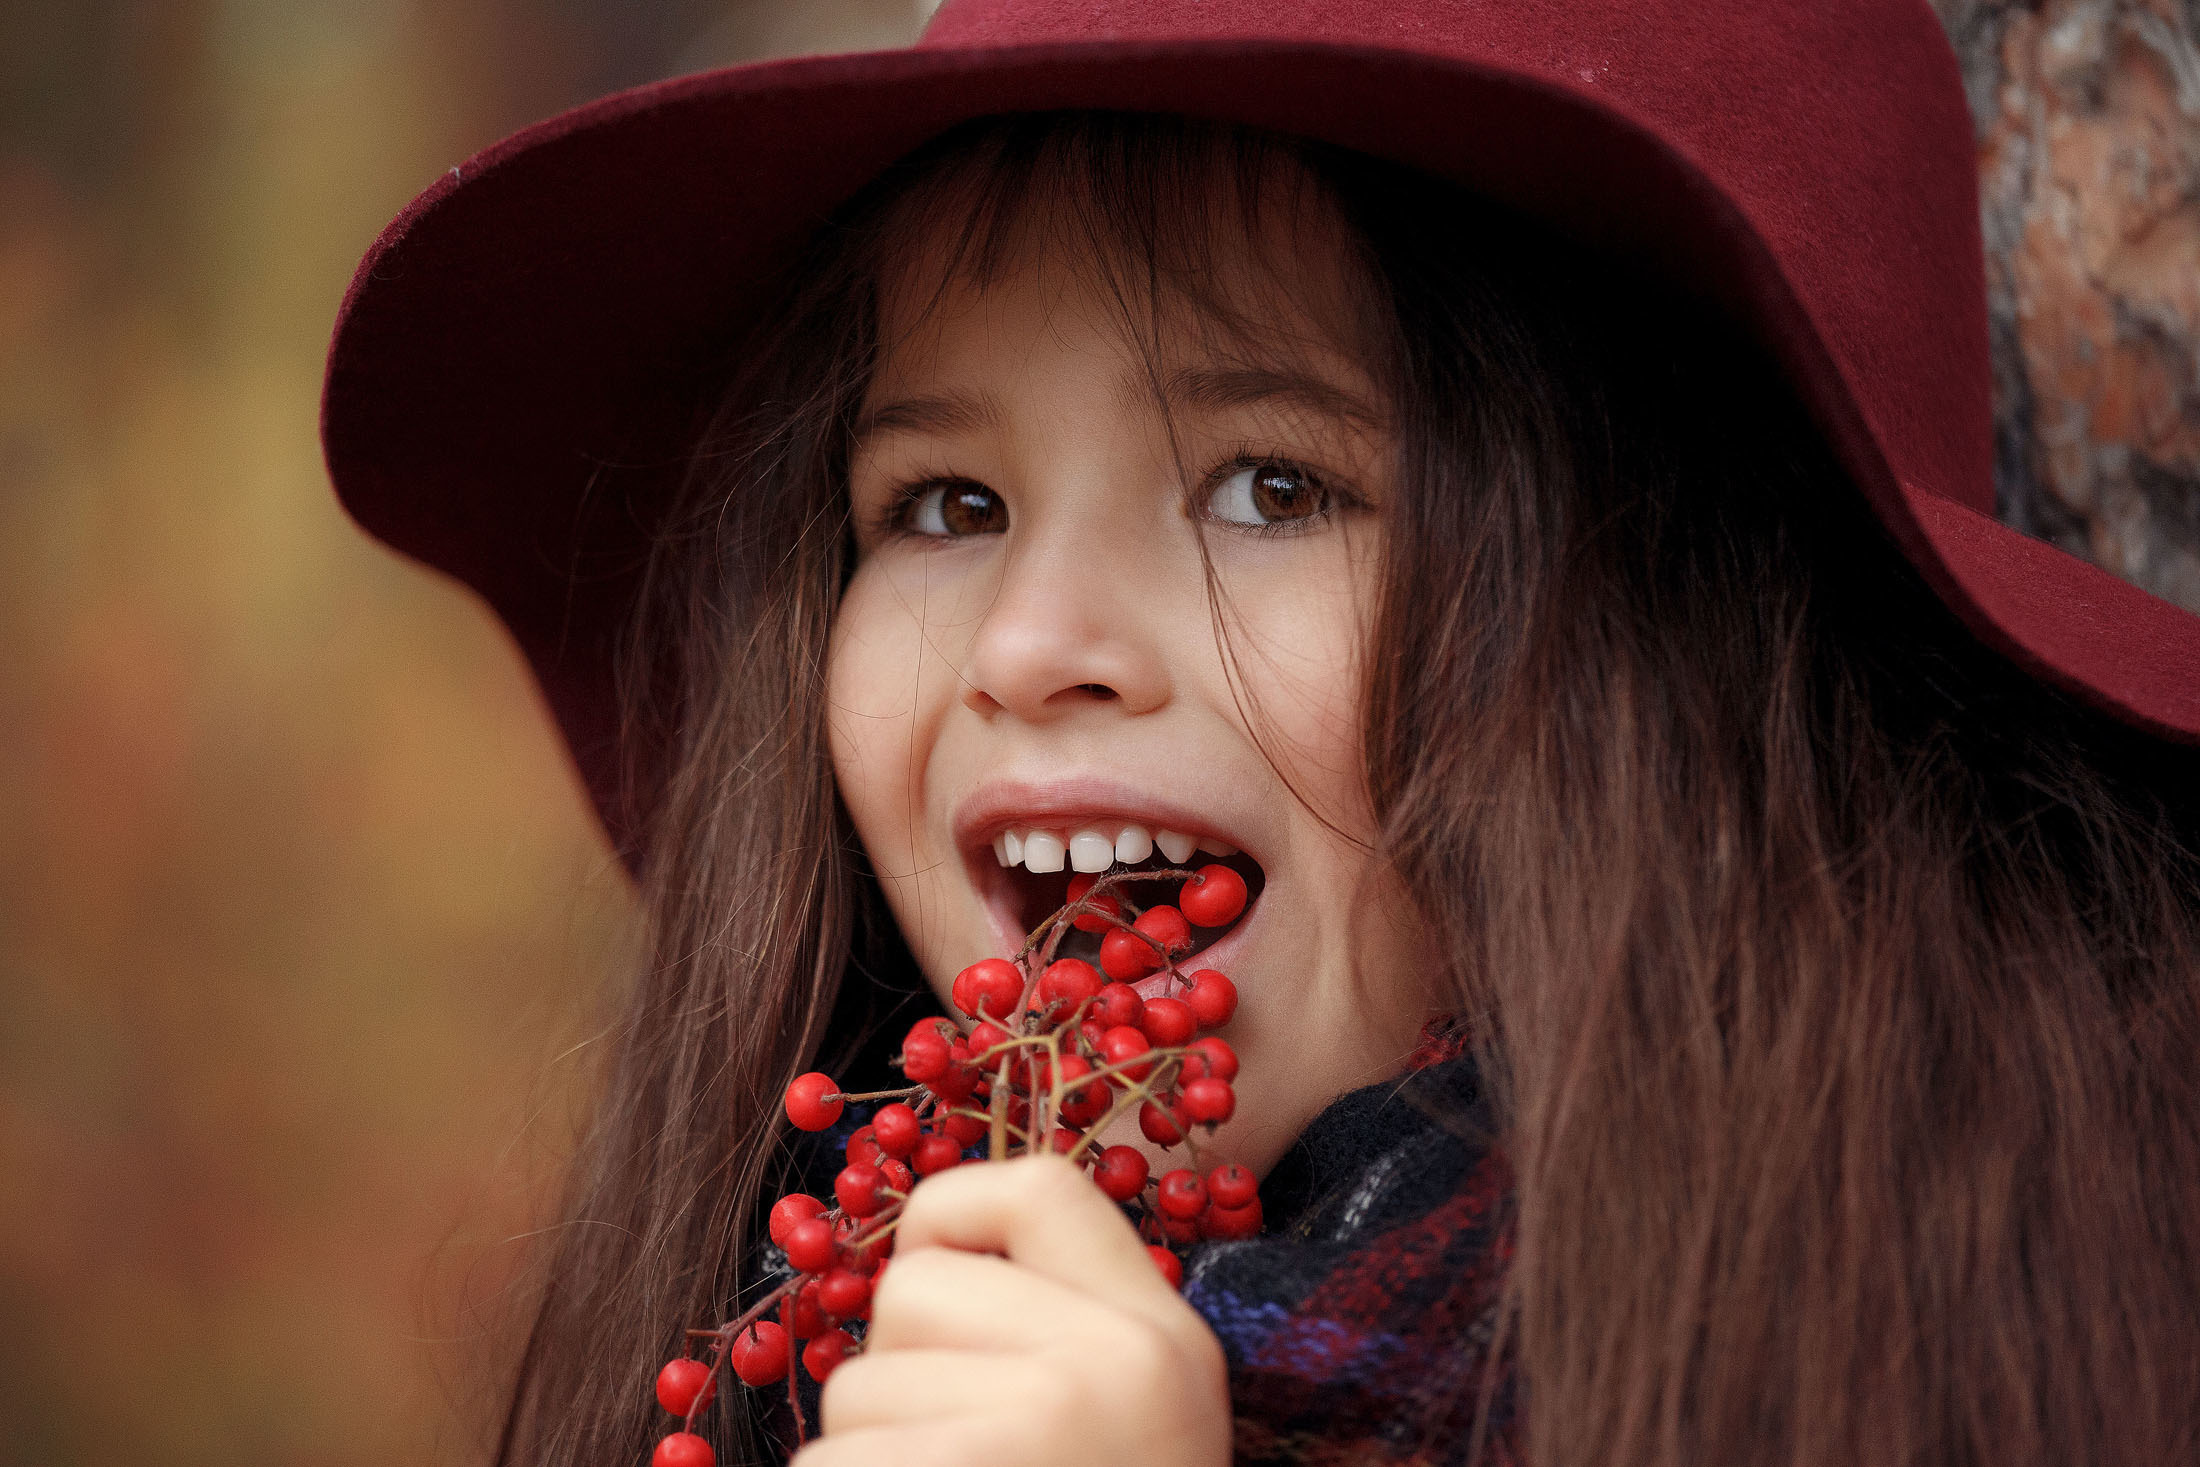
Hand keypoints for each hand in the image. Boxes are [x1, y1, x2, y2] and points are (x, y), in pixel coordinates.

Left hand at [795, 1153, 1231, 1466]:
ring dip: (865, 1452)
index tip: (929, 1274)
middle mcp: (1115, 1361)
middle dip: (897, 1370)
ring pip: (855, 1387)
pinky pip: (822, 1463)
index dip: (947, 1213)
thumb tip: (916, 1263)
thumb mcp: (1142, 1418)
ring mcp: (1042, 1421)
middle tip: (950, 1445)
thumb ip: (1061, 1331)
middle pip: (912, 1290)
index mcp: (1163, 1336)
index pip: (1038, 1189)